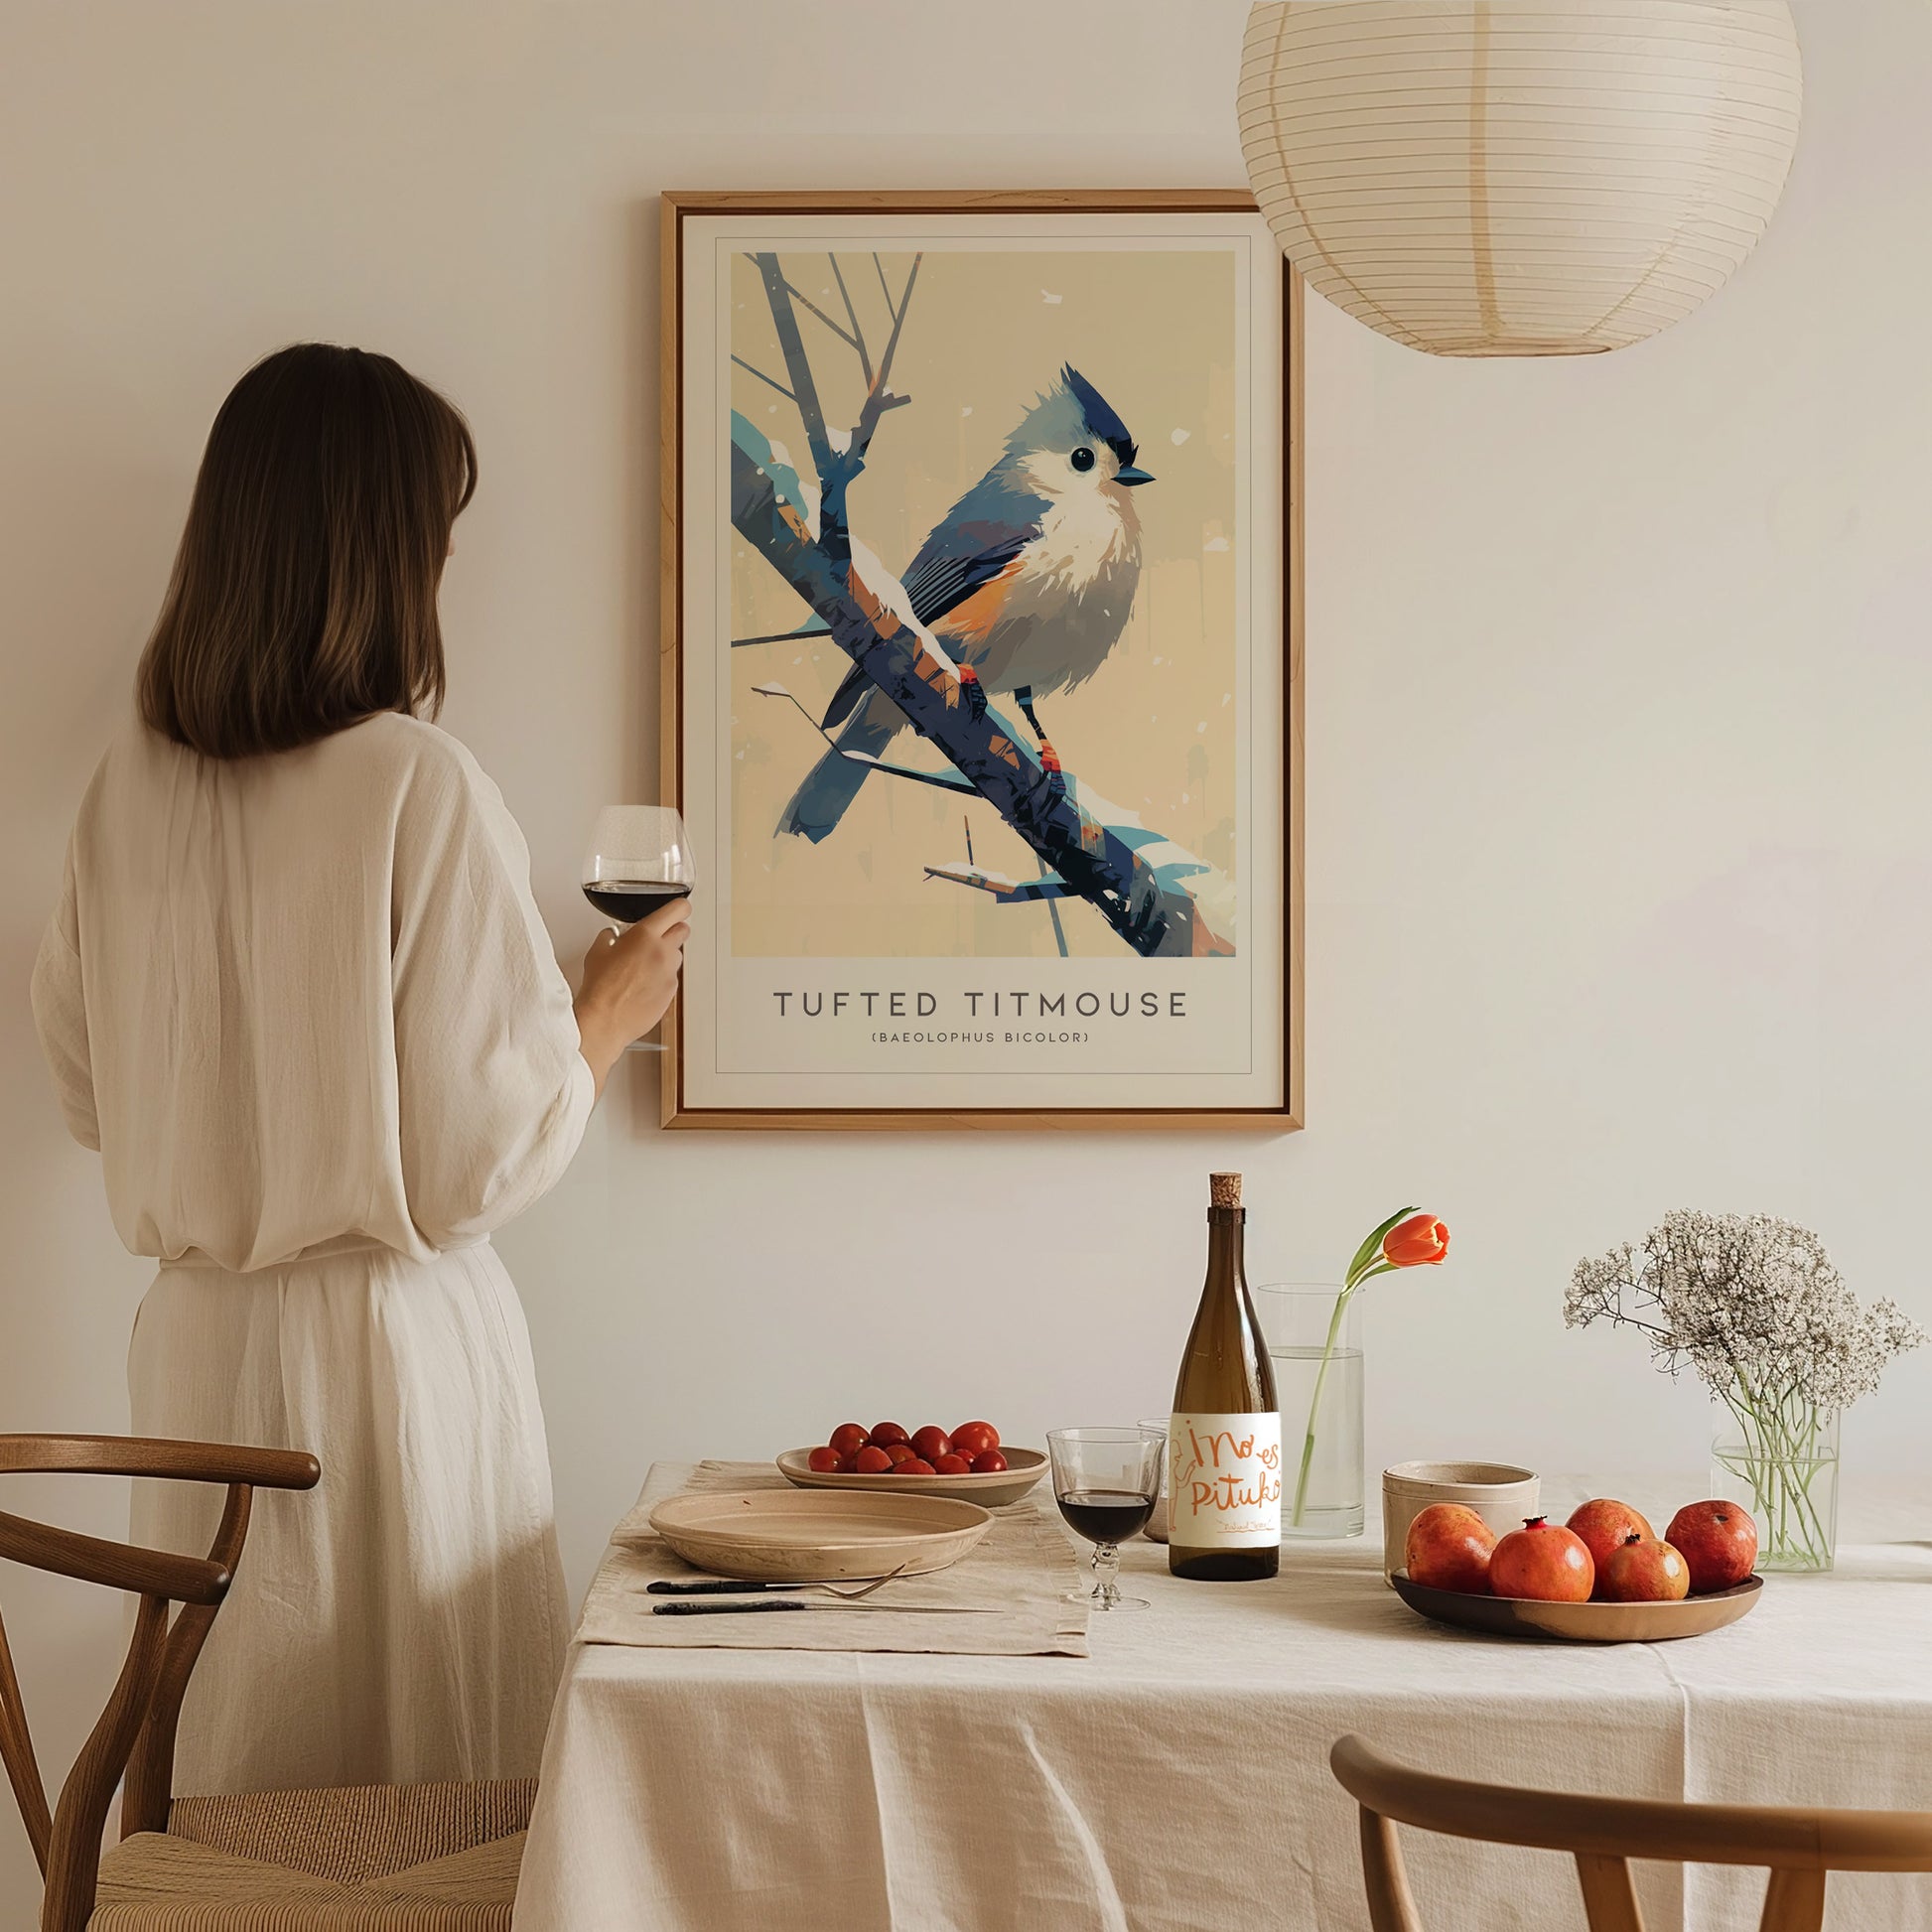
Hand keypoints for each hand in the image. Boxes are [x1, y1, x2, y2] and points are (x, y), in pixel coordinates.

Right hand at [574, 896, 689, 1094]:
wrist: (605, 1020)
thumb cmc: (600, 988)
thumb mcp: (597, 952)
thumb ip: (610, 937)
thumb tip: (613, 936)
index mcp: (645, 935)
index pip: (678, 910)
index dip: (679, 908)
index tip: (678, 909)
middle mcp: (662, 952)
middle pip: (683, 930)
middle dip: (673, 930)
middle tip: (658, 937)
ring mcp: (669, 973)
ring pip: (677, 956)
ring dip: (666, 956)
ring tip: (644, 966)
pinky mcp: (671, 992)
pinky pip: (672, 978)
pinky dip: (662, 978)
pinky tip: (643, 985)